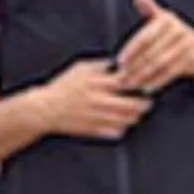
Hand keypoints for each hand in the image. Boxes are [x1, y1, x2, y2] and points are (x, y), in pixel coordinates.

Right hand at [35, 56, 152, 142]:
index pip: (126, 82)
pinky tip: (123, 124)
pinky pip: (116, 132)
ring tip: (137, 113)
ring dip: (134, 117)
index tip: (144, 82)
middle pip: (131, 104)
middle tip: (148, 102)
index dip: (138, 82)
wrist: (45, 110)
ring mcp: (97, 117)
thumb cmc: (63, 87)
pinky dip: (122, 128)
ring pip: (126, 120)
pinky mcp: (93, 130)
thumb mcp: (80, 68)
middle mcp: (99, 101)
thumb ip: (100, 65)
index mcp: (97, 83)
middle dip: (143, 104)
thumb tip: (118, 62)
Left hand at [112, 0, 193, 94]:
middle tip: (122, 78)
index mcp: (167, 19)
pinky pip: (171, 72)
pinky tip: (146, 87)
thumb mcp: (164, 20)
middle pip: (151, 52)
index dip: (131, 50)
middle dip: (134, 67)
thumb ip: (149, 8)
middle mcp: (178, 29)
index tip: (119, 62)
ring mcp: (187, 44)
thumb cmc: (176, 35)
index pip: (145, 37)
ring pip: (159, 63)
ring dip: (143, 76)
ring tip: (131, 84)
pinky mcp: (193, 58)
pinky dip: (157, 81)